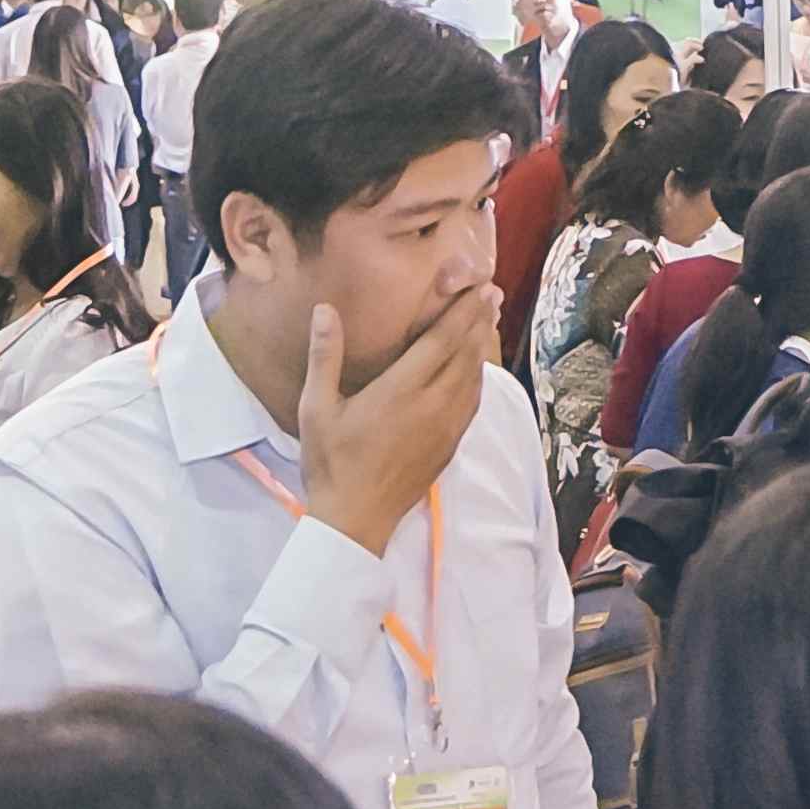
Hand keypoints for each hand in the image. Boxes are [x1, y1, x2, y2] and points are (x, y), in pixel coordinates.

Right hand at [298, 284, 498, 553]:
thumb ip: (325, 356)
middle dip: (480, 321)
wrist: (356, 520)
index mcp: (402, 391)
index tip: (478, 288)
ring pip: (474, 379)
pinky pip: (472, 404)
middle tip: (492, 293)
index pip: (443, 341)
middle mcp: (432, 406)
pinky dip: (478, 379)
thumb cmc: (331, 462)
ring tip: (488, 322)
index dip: (463, 312)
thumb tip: (325, 310)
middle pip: (466, 354)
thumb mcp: (317, 408)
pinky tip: (476, 371)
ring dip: (482, 347)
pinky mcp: (449, 446)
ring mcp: (446, 428)